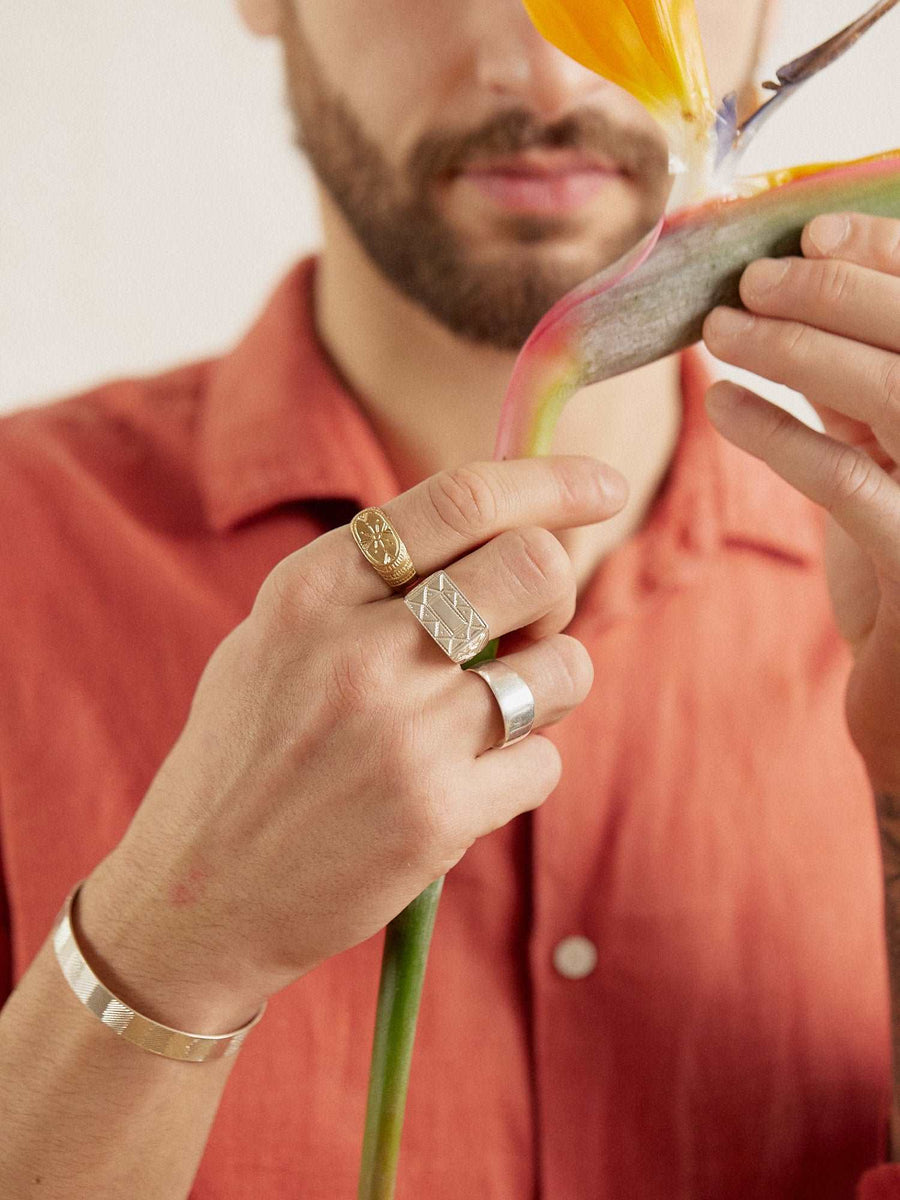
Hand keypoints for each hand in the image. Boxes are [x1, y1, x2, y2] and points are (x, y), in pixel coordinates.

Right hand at [76, 455, 626, 1028]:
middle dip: (558, 588)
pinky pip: (545, 761)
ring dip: (553, 684)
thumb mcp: (275, 640)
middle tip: (532, 624)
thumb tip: (494, 536)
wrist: (197, 896)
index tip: (603, 487)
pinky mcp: (439, 813)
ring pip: (564, 667)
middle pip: (532, 565)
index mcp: (310, 590)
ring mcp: (404, 733)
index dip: (550, 481)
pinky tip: (469, 784)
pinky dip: (524, 767)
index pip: (460, 498)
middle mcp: (360, 647)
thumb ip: (366, 585)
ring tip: (499, 712)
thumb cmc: (244, 759)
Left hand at [701, 212, 899, 792]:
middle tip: (749, 284)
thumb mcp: (887, 469)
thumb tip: (797, 303)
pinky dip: (778, 433)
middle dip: (833, 293)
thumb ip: (859, 396)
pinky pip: (845, 481)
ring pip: (890, 394)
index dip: (886, 258)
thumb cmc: (898, 576)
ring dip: (796, 352)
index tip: (811, 232)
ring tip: (719, 334)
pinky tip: (723, 406)